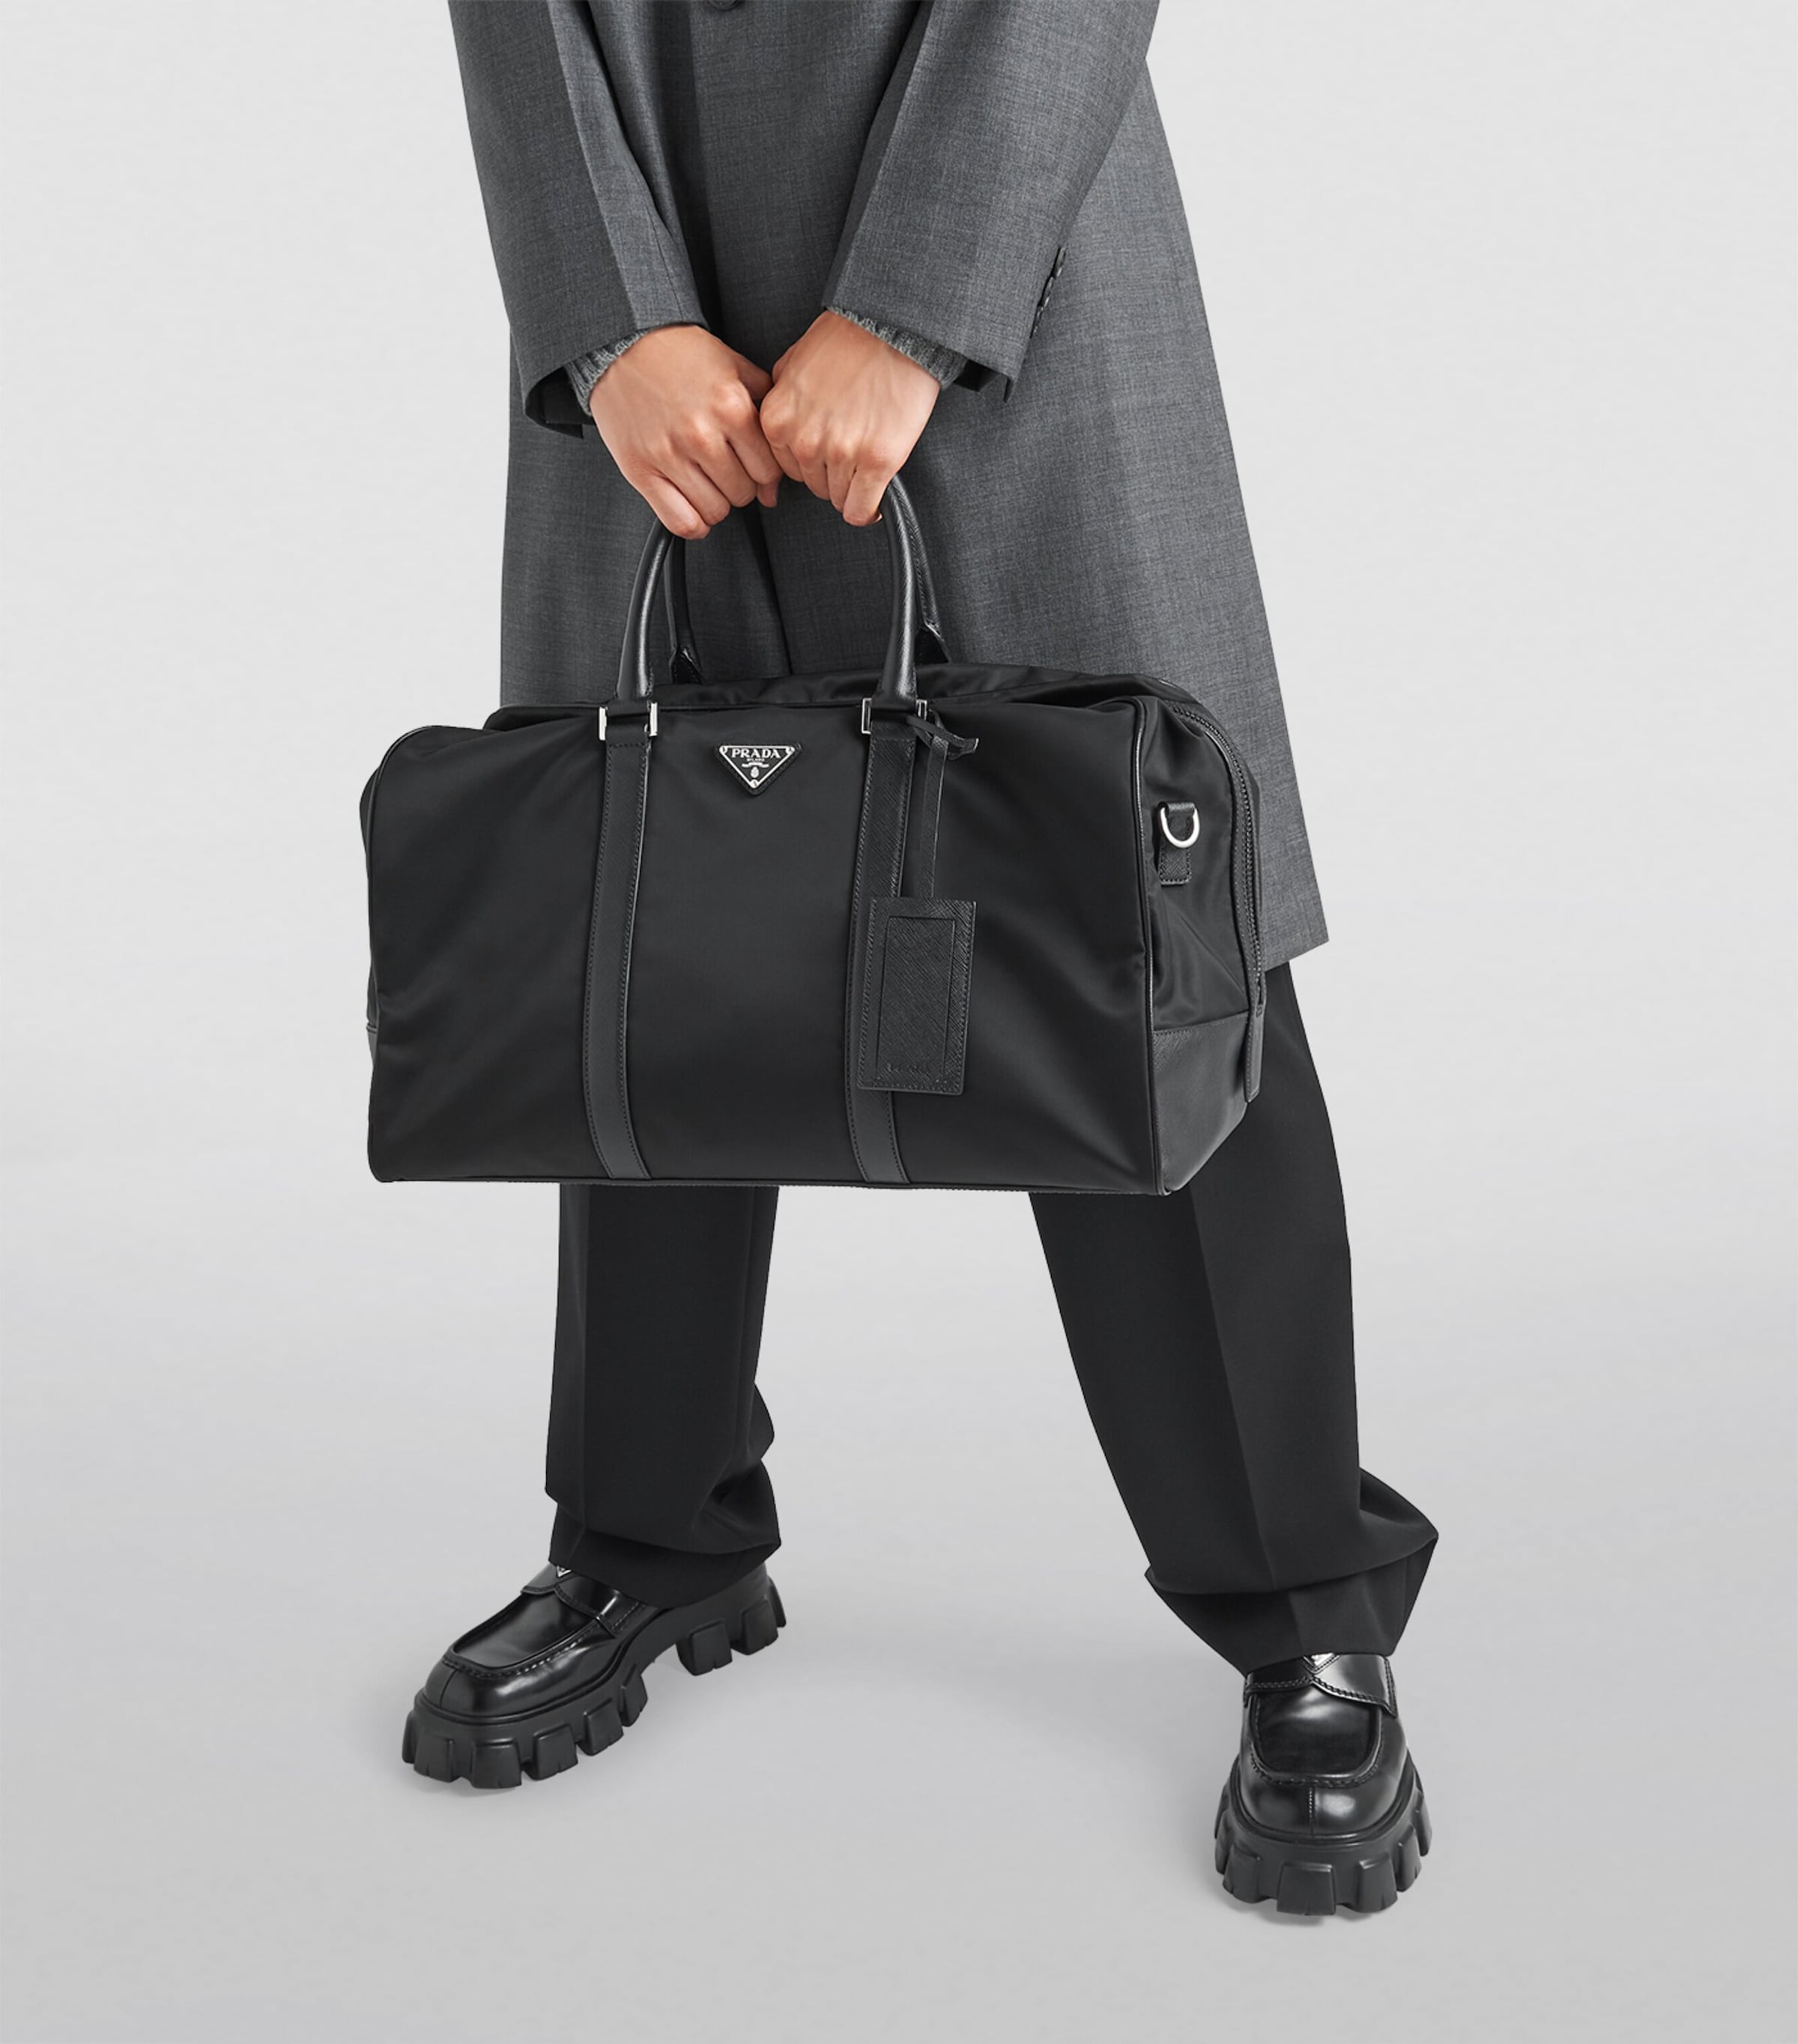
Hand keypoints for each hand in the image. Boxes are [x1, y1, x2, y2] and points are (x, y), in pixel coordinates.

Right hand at [587, 325, 782, 539]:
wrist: (624, 342)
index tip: (754, 470)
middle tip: (727, 470)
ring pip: (715, 511)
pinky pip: (681, 521)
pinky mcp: (641, 470)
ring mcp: (669, 455)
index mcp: (731, 407)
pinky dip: (693, 523)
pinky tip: (693, 505)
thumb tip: (777, 472)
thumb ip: (763, 409)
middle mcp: (702, 434)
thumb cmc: (678, 353)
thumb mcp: (733, 366)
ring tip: (707, 482)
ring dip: (716, 502)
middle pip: (743, 494)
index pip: (767, 471)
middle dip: (740, 486)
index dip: (765, 475)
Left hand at [760, 311, 940, 526]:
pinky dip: (869, 509)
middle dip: (832, 475)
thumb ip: (781, 399)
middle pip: (814, 487)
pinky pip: (862, 509)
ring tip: (867, 466)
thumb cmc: (848, 338)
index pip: (787, 470)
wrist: (892, 326)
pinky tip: (876, 501)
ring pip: (839, 500)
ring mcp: (841, 452)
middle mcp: (805, 440)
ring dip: (853, 489)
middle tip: (852, 452)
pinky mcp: (877, 461)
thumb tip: (778, 426)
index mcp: (778, 419)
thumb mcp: (793, 362)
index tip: (827, 458)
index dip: (810, 465)